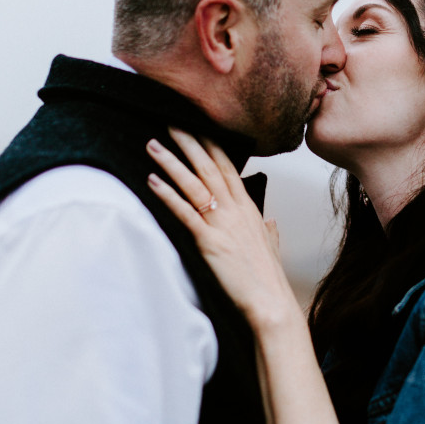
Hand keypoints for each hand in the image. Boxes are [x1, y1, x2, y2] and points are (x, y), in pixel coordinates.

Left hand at [146, 129, 299, 329]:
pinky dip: (168, 194)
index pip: (227, 167)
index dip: (211, 145)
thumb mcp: (271, 247)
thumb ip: (269, 231)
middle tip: (171, 121)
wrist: (270, 302)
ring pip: (194, 183)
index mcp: (248, 208)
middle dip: (189, 142)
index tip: (197, 126)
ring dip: (172, 162)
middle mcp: (236, 210)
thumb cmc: (268, 279)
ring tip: (153, 144)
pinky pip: (185, 212)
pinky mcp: (210, 241)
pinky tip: (153, 180)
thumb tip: (271, 221)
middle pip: (209, 167)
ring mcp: (223, 224)